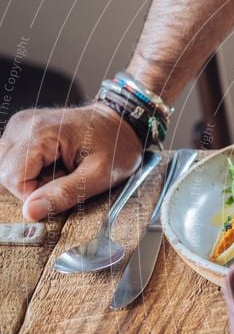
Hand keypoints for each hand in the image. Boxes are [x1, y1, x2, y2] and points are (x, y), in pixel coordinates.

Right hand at [0, 103, 142, 220]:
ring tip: (60, 170)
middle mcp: (23, 125)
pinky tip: (53, 164)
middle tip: (63, 177)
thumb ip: (64, 194)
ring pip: (5, 168)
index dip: (34, 193)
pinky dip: (30, 169)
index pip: (11, 177)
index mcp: (40, 132)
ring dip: (30, 178)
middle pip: (3, 172)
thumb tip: (31, 211)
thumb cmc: (116, 146)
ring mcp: (20, 125)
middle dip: (31, 186)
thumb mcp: (99, 176)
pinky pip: (12, 160)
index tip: (62, 187)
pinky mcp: (21, 130)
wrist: (122, 122)